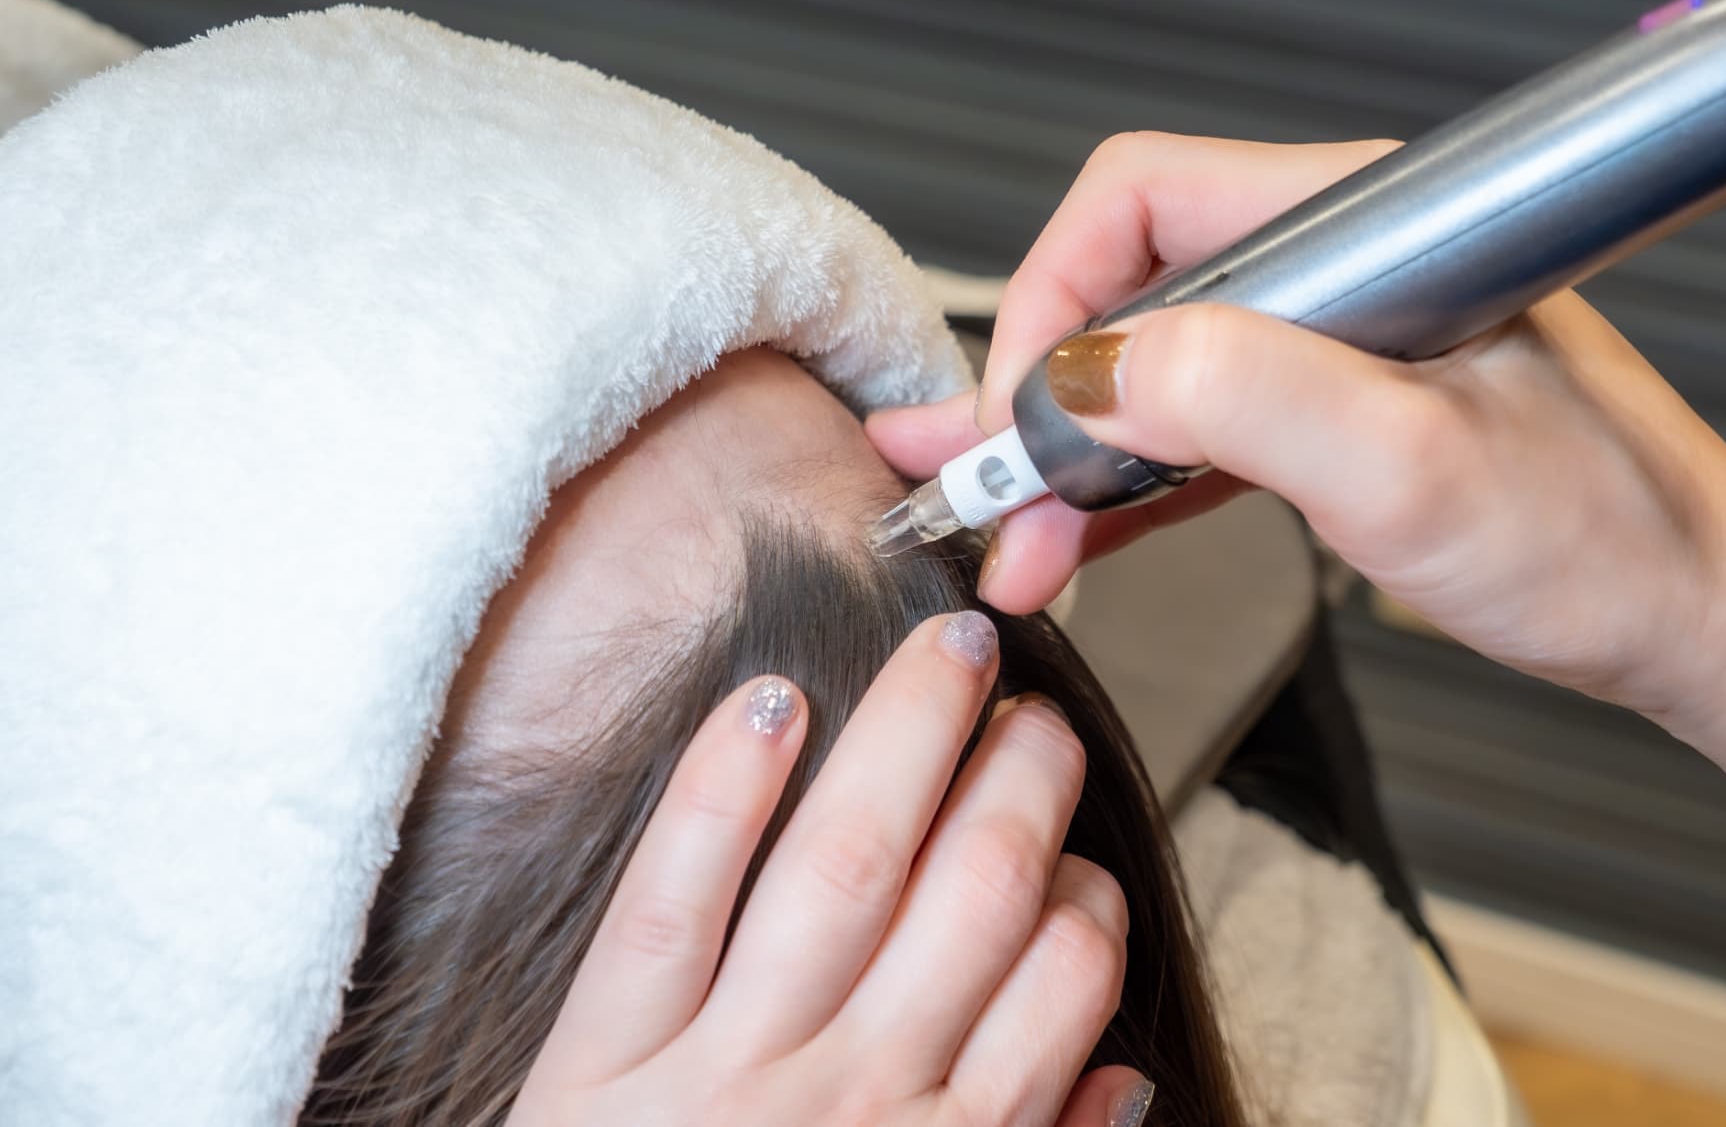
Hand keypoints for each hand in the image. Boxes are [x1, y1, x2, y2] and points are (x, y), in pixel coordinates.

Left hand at [509, 612, 1151, 1126]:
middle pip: (974, 893)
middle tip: (1034, 706)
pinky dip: (720, 793)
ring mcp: (727, 1073)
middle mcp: (855, 1101)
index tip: (1074, 849)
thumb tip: (1120, 1080)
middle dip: (1024, 777)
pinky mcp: (598, 1062)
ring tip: (949, 651)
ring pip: (845, 864)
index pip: (1064, 982)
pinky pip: (670, 903)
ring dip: (912, 738)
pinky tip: (770, 699)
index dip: (1086, 890)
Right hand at [870, 132, 1725, 721]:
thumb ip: (1243, 397)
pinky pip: (1203, 431)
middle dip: (1037, 391)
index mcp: (1364, 224)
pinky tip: (1077, 540)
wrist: (1701, 621)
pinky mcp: (1343, 413)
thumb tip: (1089, 373)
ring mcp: (1341, 339)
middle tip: (966, 484)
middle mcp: (1344, 261)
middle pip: (1131, 286)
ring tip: (1005, 539)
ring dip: (1070, 454)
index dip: (1054, 299)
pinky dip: (1131, 486)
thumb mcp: (1411, 468)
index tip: (1020, 416)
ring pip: (1156, 368)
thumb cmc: (1606, 539)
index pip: (1141, 200)